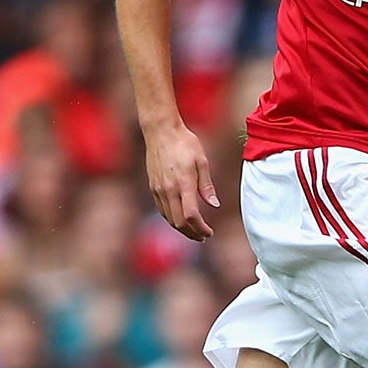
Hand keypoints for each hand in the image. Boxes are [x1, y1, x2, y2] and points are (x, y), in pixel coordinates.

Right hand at [144, 118, 219, 240]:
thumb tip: (214, 205)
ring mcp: (158, 190)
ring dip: (182, 229)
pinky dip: (172, 219)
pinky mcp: (153, 187)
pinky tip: (181, 219)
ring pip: (169, 219)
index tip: (209, 232)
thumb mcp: (202, 161)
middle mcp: (168, 190)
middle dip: (192, 233)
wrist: (160, 131)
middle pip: (179, 222)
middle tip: (204, 236)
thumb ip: (206, 186)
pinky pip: (162, 210)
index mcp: (183, 183)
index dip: (201, 228)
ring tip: (194, 231)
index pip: (191, 215)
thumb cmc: (184, 142)